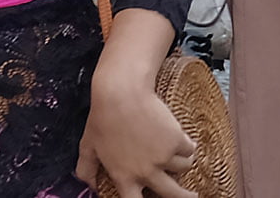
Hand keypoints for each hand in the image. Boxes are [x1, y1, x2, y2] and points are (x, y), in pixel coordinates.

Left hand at [77, 36, 201, 197]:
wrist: (122, 91)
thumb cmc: (102, 117)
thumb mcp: (88, 145)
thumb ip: (86, 169)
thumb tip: (89, 185)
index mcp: (124, 177)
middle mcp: (146, 173)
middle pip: (173, 195)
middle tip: (192, 197)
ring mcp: (163, 158)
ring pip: (184, 168)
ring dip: (183, 163)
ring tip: (182, 156)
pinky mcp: (177, 141)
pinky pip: (189, 148)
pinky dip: (188, 144)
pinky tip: (183, 138)